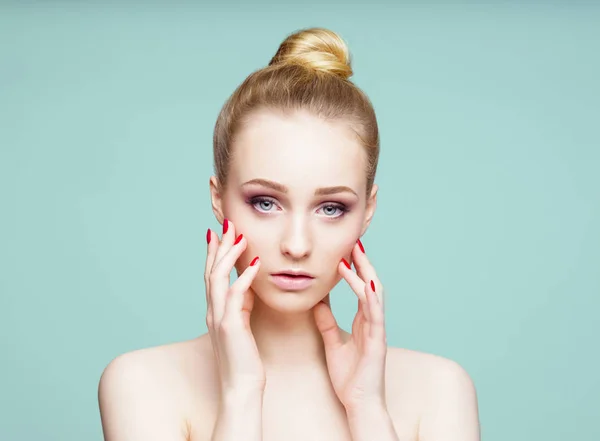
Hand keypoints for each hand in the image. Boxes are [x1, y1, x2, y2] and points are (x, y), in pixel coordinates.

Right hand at [205, 218, 264, 393]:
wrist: (240, 388)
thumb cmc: (244, 360)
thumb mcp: (241, 327)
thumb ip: (241, 307)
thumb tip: (247, 288)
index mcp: (215, 311)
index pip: (213, 275)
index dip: (215, 253)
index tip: (219, 233)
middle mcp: (213, 311)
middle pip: (212, 271)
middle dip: (219, 246)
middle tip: (227, 224)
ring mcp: (219, 318)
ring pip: (219, 278)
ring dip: (229, 255)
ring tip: (239, 236)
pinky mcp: (230, 327)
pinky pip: (236, 296)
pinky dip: (244, 278)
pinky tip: (255, 264)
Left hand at [313, 239, 387, 412]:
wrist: (360, 404)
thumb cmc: (350, 378)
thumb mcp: (333, 344)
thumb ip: (327, 322)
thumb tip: (317, 301)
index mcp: (363, 322)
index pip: (360, 288)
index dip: (354, 269)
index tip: (345, 249)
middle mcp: (373, 322)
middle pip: (369, 284)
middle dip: (362, 262)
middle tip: (354, 241)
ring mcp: (377, 330)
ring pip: (375, 294)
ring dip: (366, 272)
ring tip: (356, 253)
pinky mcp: (378, 341)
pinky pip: (375, 314)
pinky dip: (370, 296)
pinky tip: (366, 281)